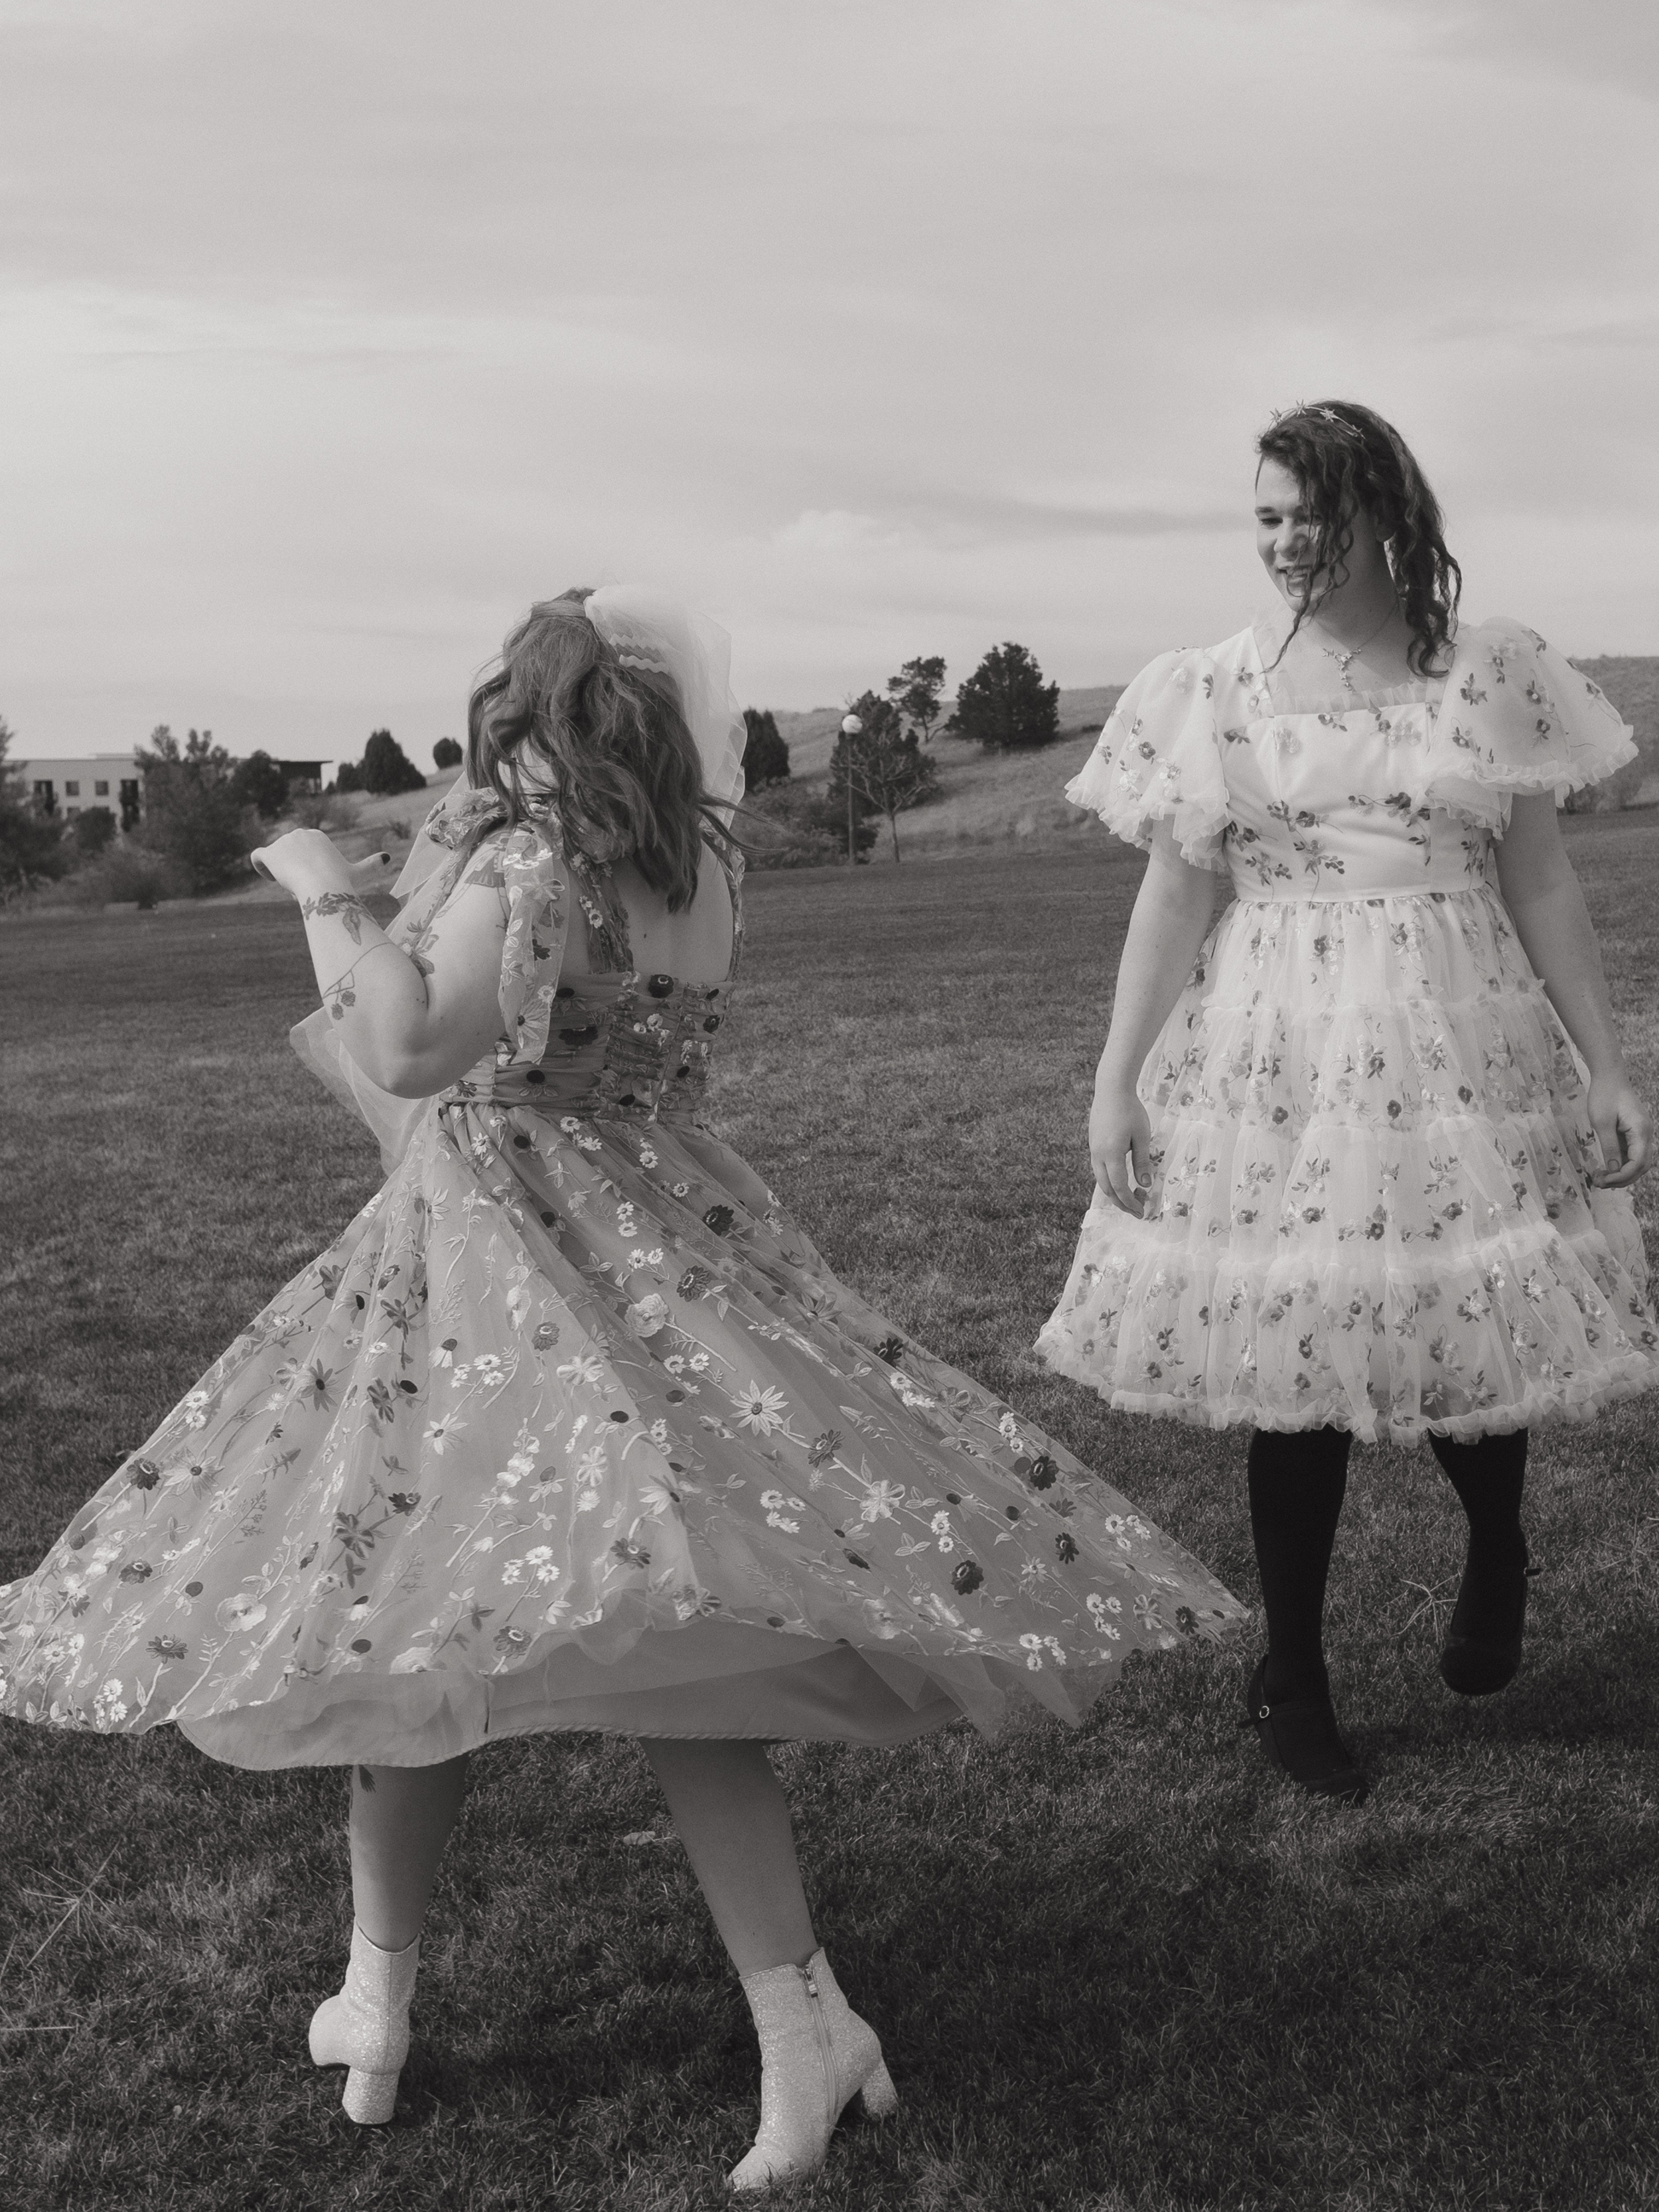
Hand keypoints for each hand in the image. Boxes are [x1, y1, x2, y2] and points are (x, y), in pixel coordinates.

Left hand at [250, 831, 393, 899]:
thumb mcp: (357, 873)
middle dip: (294, 873)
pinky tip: (271, 876)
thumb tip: (387, 858)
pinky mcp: (270, 853)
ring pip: (276, 862)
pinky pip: (257, 857)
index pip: (303, 855)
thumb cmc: (342, 881)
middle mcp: (299, 833)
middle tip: (307, 886)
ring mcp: (283, 842)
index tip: (315, 881)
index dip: (306, 870)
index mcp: (316, 836)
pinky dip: (261, 867)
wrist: (324, 885)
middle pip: (289, 859)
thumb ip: (370, 865)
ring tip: (295, 885)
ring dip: (282, 876)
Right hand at [1090, 1082, 1152, 1214]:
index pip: (1119, 1186)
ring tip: (1132, 1196)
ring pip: (1101, 1180)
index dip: (1130, 1202)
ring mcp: (1093, 1150)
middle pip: (1106, 1188)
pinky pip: (1100, 1170)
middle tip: (1137, 1210)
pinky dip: (1110, 1181)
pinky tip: (1122, 1179)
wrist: (1111, 1090)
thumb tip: (1145, 1185)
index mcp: (1111, 1154)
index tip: (1141, 1212)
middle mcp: (1098, 1155)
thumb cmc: (1130, 1110)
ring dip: (1115, 1193)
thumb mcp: (1141, 1136)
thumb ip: (1142, 1162)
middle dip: (1121, 1203)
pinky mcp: (1094, 1145)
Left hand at [1587, 1071, 1650, 1187]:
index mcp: (1641, 1131)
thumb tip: (1614, 1170)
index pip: (1638, 1163)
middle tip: (1599, 1183)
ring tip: (1600, 1178)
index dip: (1622, 1176)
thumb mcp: (1602, 1122)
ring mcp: (1641, 1134)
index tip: (1604, 1180)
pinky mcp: (1634, 1133)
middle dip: (1622, 1179)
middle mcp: (1646, 1134)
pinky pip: (1631, 1153)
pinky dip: (1620, 1164)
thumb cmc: (1604, 1095)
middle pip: (1641, 1166)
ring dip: (1621, 1173)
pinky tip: (1606, 1168)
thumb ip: (1609, 1147)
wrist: (1610, 1076)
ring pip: (1637, 1162)